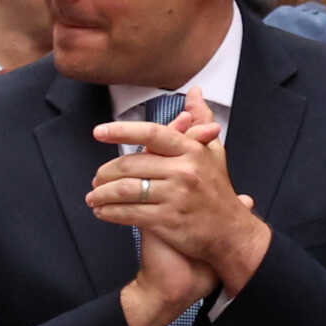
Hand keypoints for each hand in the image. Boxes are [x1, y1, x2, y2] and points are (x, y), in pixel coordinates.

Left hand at [89, 86, 269, 291]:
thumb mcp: (213, 152)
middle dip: (106, 173)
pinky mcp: (168, 221)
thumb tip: (194, 93)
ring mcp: (176, 197)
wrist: (231, 233)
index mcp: (191, 151)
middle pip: (132, 165)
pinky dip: (111, 213)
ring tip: (93, 197)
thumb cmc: (218, 191)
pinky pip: (130, 214)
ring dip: (103, 195)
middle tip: (95, 179)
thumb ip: (200, 122)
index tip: (98, 132)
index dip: (122, 130)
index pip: (152, 134)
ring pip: (127, 191)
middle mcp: (184, 172)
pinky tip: (103, 213)